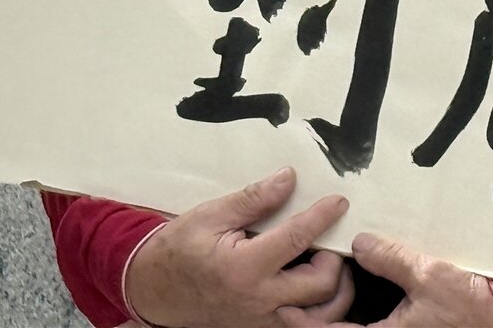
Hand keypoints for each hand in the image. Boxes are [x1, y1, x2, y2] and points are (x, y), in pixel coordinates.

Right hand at [125, 167, 352, 327]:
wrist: (154, 289)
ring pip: (320, 316)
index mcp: (244, 268)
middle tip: (331, 236)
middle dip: (334, 258)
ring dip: (336, 290)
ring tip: (331, 263)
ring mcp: (262, 321)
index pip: (297, 239)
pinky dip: (319, 309)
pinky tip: (318, 287)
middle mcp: (259, 300)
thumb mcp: (211, 215)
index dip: (322, 217)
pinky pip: (303, 326)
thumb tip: (288, 179)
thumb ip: (253, 199)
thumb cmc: (179, 249)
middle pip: (320, 285)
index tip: (338, 202)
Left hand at [279, 234, 492, 327]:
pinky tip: (362, 293)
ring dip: (340, 318)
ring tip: (323, 294)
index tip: (282, 310)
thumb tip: (359, 243)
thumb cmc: (473, 306)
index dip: (304, 323)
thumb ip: (391, 258)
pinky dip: (363, 315)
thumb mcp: (429, 276)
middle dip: (319, 320)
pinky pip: (378, 327)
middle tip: (291, 301)